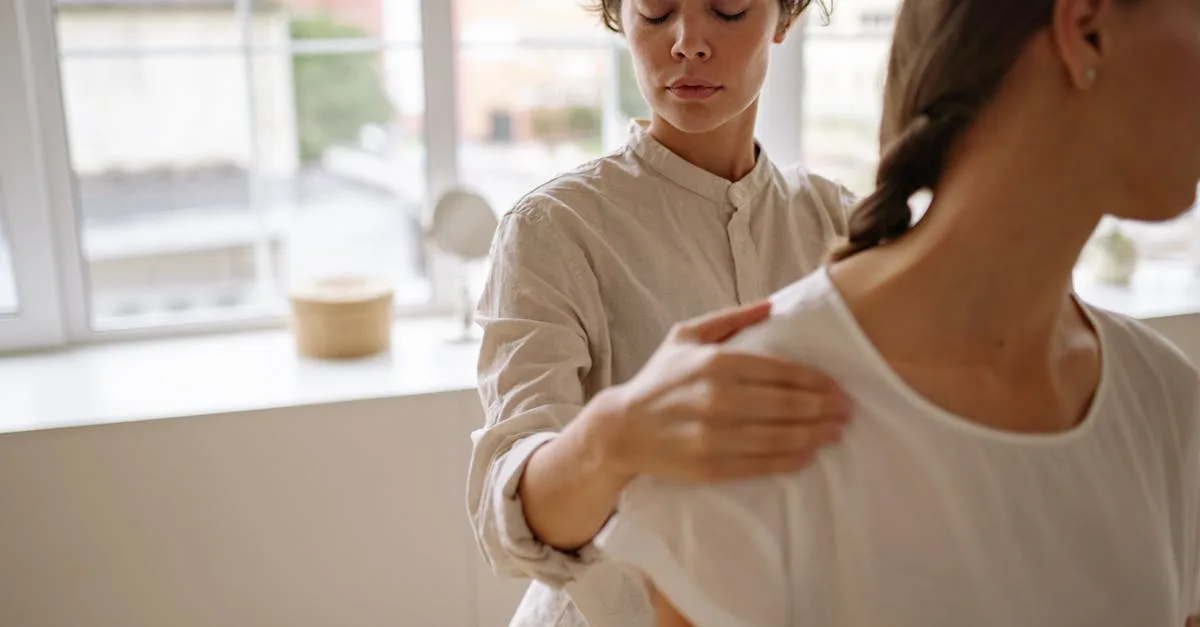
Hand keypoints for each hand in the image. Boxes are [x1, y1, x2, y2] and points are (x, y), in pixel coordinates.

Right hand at [582, 301, 851, 483]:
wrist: (622, 428)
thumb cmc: (659, 380)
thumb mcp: (687, 335)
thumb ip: (731, 318)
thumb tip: (773, 305)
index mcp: (717, 363)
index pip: (783, 372)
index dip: (817, 382)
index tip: (838, 388)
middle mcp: (718, 399)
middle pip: (788, 405)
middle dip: (824, 409)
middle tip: (847, 411)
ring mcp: (715, 436)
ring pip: (780, 436)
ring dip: (815, 435)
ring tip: (835, 433)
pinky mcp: (710, 466)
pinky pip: (761, 464)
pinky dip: (790, 460)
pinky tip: (807, 455)